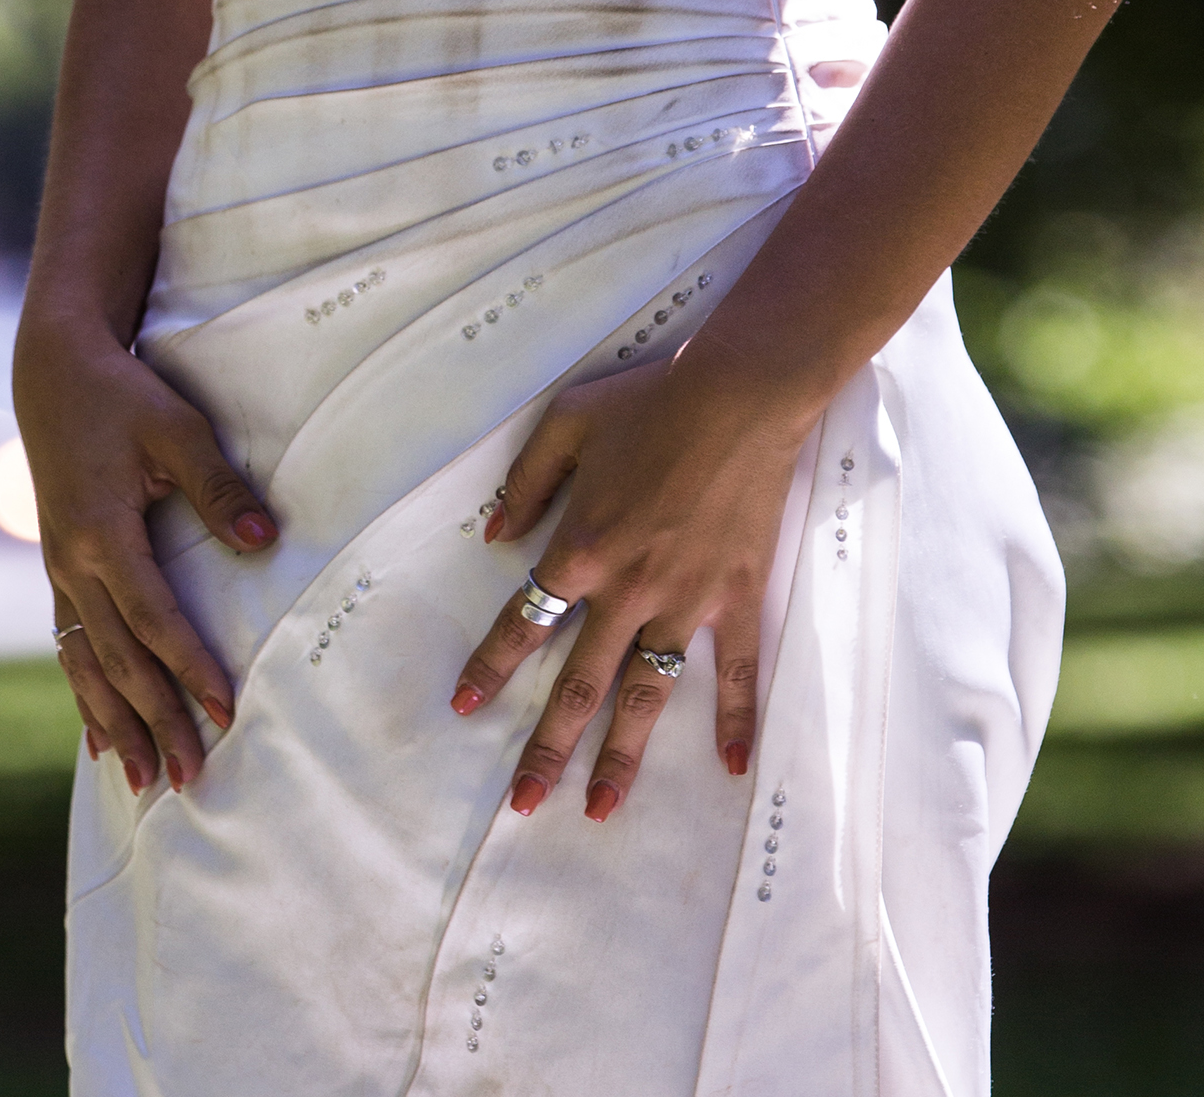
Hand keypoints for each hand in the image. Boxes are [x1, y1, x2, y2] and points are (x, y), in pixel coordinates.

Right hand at [14, 316, 277, 794]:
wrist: (53, 373)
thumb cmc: (122, 395)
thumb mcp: (176, 428)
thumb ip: (218, 486)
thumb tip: (264, 539)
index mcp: (101, 535)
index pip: (153, 619)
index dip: (189, 669)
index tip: (224, 712)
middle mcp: (72, 565)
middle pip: (118, 660)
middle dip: (154, 721)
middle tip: (188, 777)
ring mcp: (59, 571)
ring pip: (87, 666)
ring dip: (115, 724)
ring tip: (139, 780)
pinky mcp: (58, 568)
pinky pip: (70, 646)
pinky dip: (85, 695)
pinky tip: (97, 737)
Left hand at [449, 358, 807, 823]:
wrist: (740, 395)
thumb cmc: (651, 401)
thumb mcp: (569, 421)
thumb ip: (527, 481)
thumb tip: (494, 537)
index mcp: (582, 548)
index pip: (525, 621)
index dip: (490, 667)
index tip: (463, 708)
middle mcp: (628, 589)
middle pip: (579, 683)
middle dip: (547, 747)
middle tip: (523, 802)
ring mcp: (686, 600)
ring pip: (646, 694)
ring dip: (622, 755)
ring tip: (601, 808)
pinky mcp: (736, 598)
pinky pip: (735, 671)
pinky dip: (735, 719)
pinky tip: (731, 766)